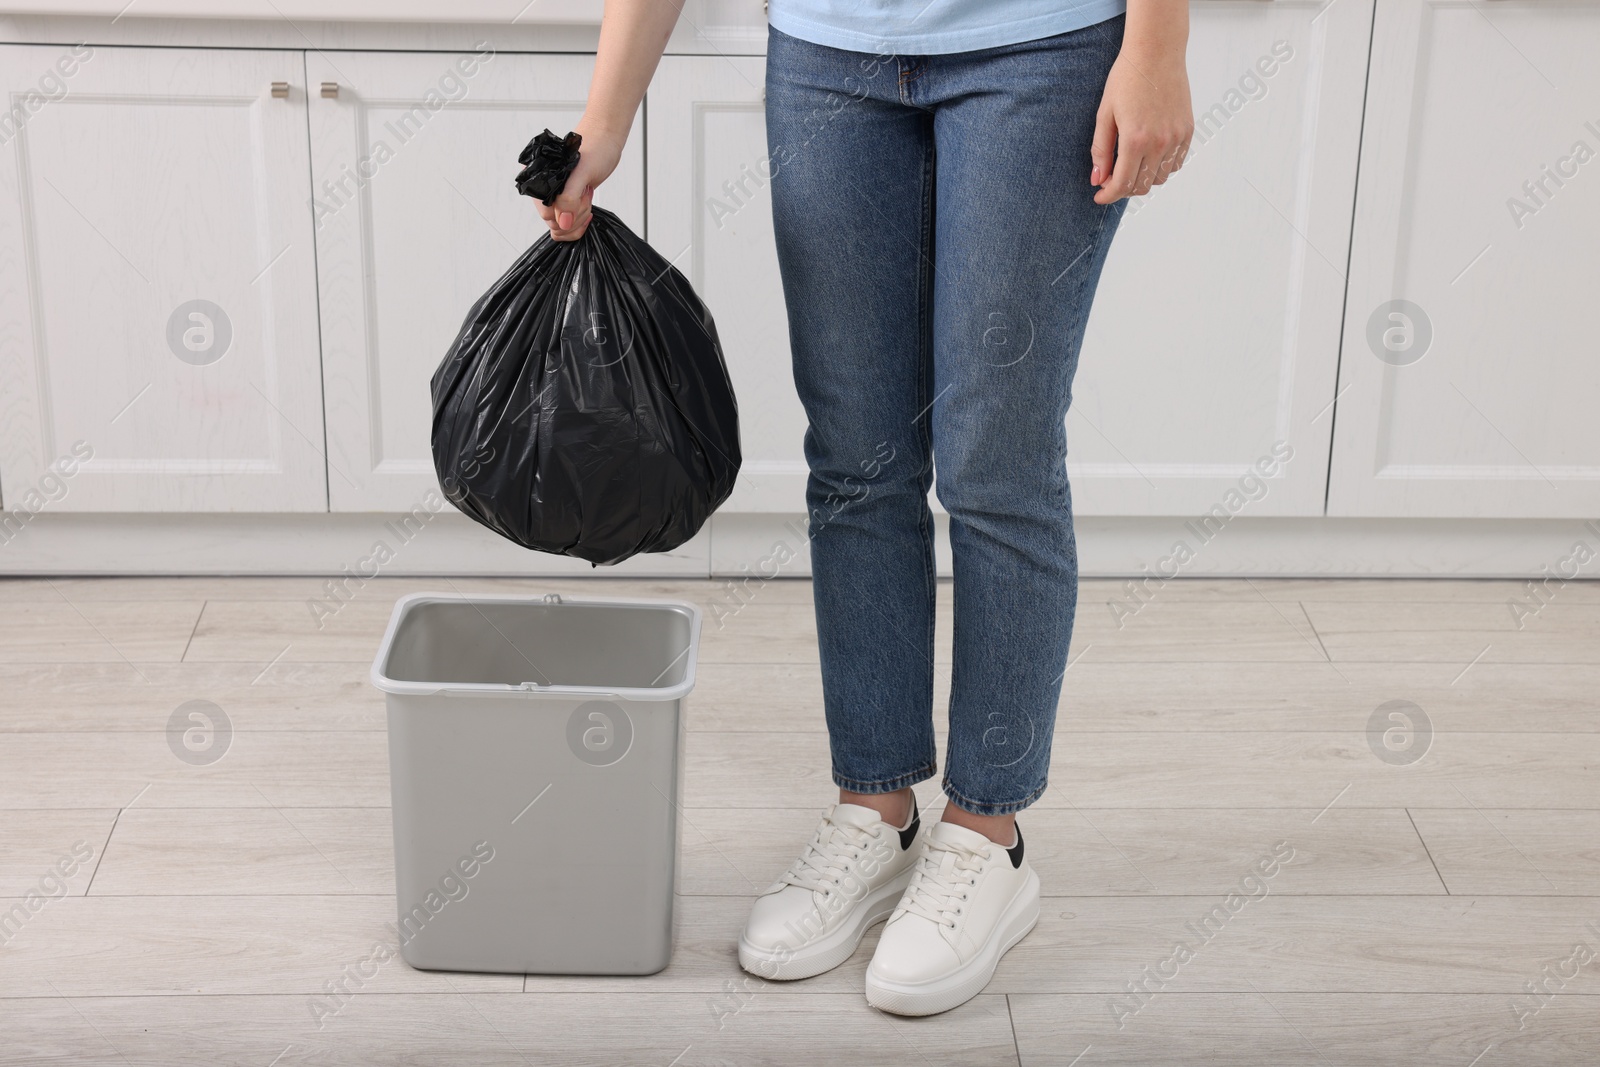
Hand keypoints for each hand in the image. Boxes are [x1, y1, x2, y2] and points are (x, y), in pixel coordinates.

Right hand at [535, 122, 624, 240]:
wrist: (606, 138)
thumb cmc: (596, 147)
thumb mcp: (582, 173)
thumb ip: (569, 198)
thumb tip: (562, 222)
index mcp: (540, 180)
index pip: (547, 215)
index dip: (566, 216)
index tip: (581, 202)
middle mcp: (545, 189)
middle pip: (555, 223)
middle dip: (575, 216)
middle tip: (585, 196)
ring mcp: (556, 195)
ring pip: (563, 224)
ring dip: (579, 217)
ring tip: (586, 195)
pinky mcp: (567, 198)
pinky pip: (568, 220)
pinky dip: (580, 218)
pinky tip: (587, 201)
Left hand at [1090, 43, 1192, 204]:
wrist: (1157, 52)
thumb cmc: (1126, 79)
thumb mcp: (1105, 114)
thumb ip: (1101, 151)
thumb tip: (1098, 180)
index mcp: (1135, 140)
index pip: (1122, 184)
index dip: (1108, 195)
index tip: (1099, 196)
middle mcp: (1159, 143)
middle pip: (1141, 186)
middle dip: (1123, 189)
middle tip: (1111, 179)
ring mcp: (1176, 138)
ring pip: (1159, 178)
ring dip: (1143, 179)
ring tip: (1129, 166)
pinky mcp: (1187, 131)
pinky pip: (1175, 164)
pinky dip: (1161, 167)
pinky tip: (1148, 156)